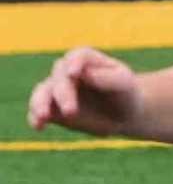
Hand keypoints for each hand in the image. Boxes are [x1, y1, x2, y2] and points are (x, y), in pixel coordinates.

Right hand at [27, 47, 143, 136]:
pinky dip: (36, 117)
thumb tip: (86, 74)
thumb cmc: (125, 94)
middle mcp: (66, 72)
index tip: (74, 74)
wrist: (122, 115)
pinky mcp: (52, 109)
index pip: (77, 57)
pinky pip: (40, 111)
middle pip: (60, 78)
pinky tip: (38, 126)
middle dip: (64, 94)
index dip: (74, 64)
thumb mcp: (125, 84)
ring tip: (43, 116)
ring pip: (43, 93)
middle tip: (71, 111)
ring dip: (40, 104)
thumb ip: (108, 78)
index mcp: (86, 60)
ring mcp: (56, 90)